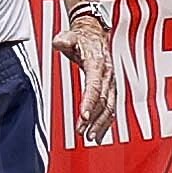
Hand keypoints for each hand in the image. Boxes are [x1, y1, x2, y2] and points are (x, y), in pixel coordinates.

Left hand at [59, 13, 119, 140]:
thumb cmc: (81, 38)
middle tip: (82, 132)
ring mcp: (111, 83)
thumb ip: (65, 39)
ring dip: (101, 124)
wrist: (95, 34)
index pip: (95, 86)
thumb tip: (59, 41)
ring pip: (110, 107)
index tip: (84, 116)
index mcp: (98, 64)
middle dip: (94, 119)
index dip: (90, 102)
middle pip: (104, 101)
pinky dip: (106, 122)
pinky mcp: (110, 89)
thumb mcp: (71, 36)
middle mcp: (108, 76)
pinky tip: (99, 133)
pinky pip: (111, 108)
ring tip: (91, 138)